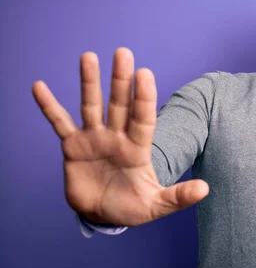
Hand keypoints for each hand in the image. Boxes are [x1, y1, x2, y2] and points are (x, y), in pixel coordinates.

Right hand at [32, 48, 208, 225]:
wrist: (103, 215)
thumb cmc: (131, 207)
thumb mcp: (156, 205)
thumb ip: (178, 196)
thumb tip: (205, 190)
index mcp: (138, 147)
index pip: (143, 118)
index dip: (144, 97)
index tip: (145, 73)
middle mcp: (117, 136)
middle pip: (119, 104)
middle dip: (121, 80)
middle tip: (123, 52)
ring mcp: (94, 138)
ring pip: (91, 105)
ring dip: (89, 82)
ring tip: (88, 56)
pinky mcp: (73, 146)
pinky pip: (59, 122)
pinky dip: (49, 106)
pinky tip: (39, 87)